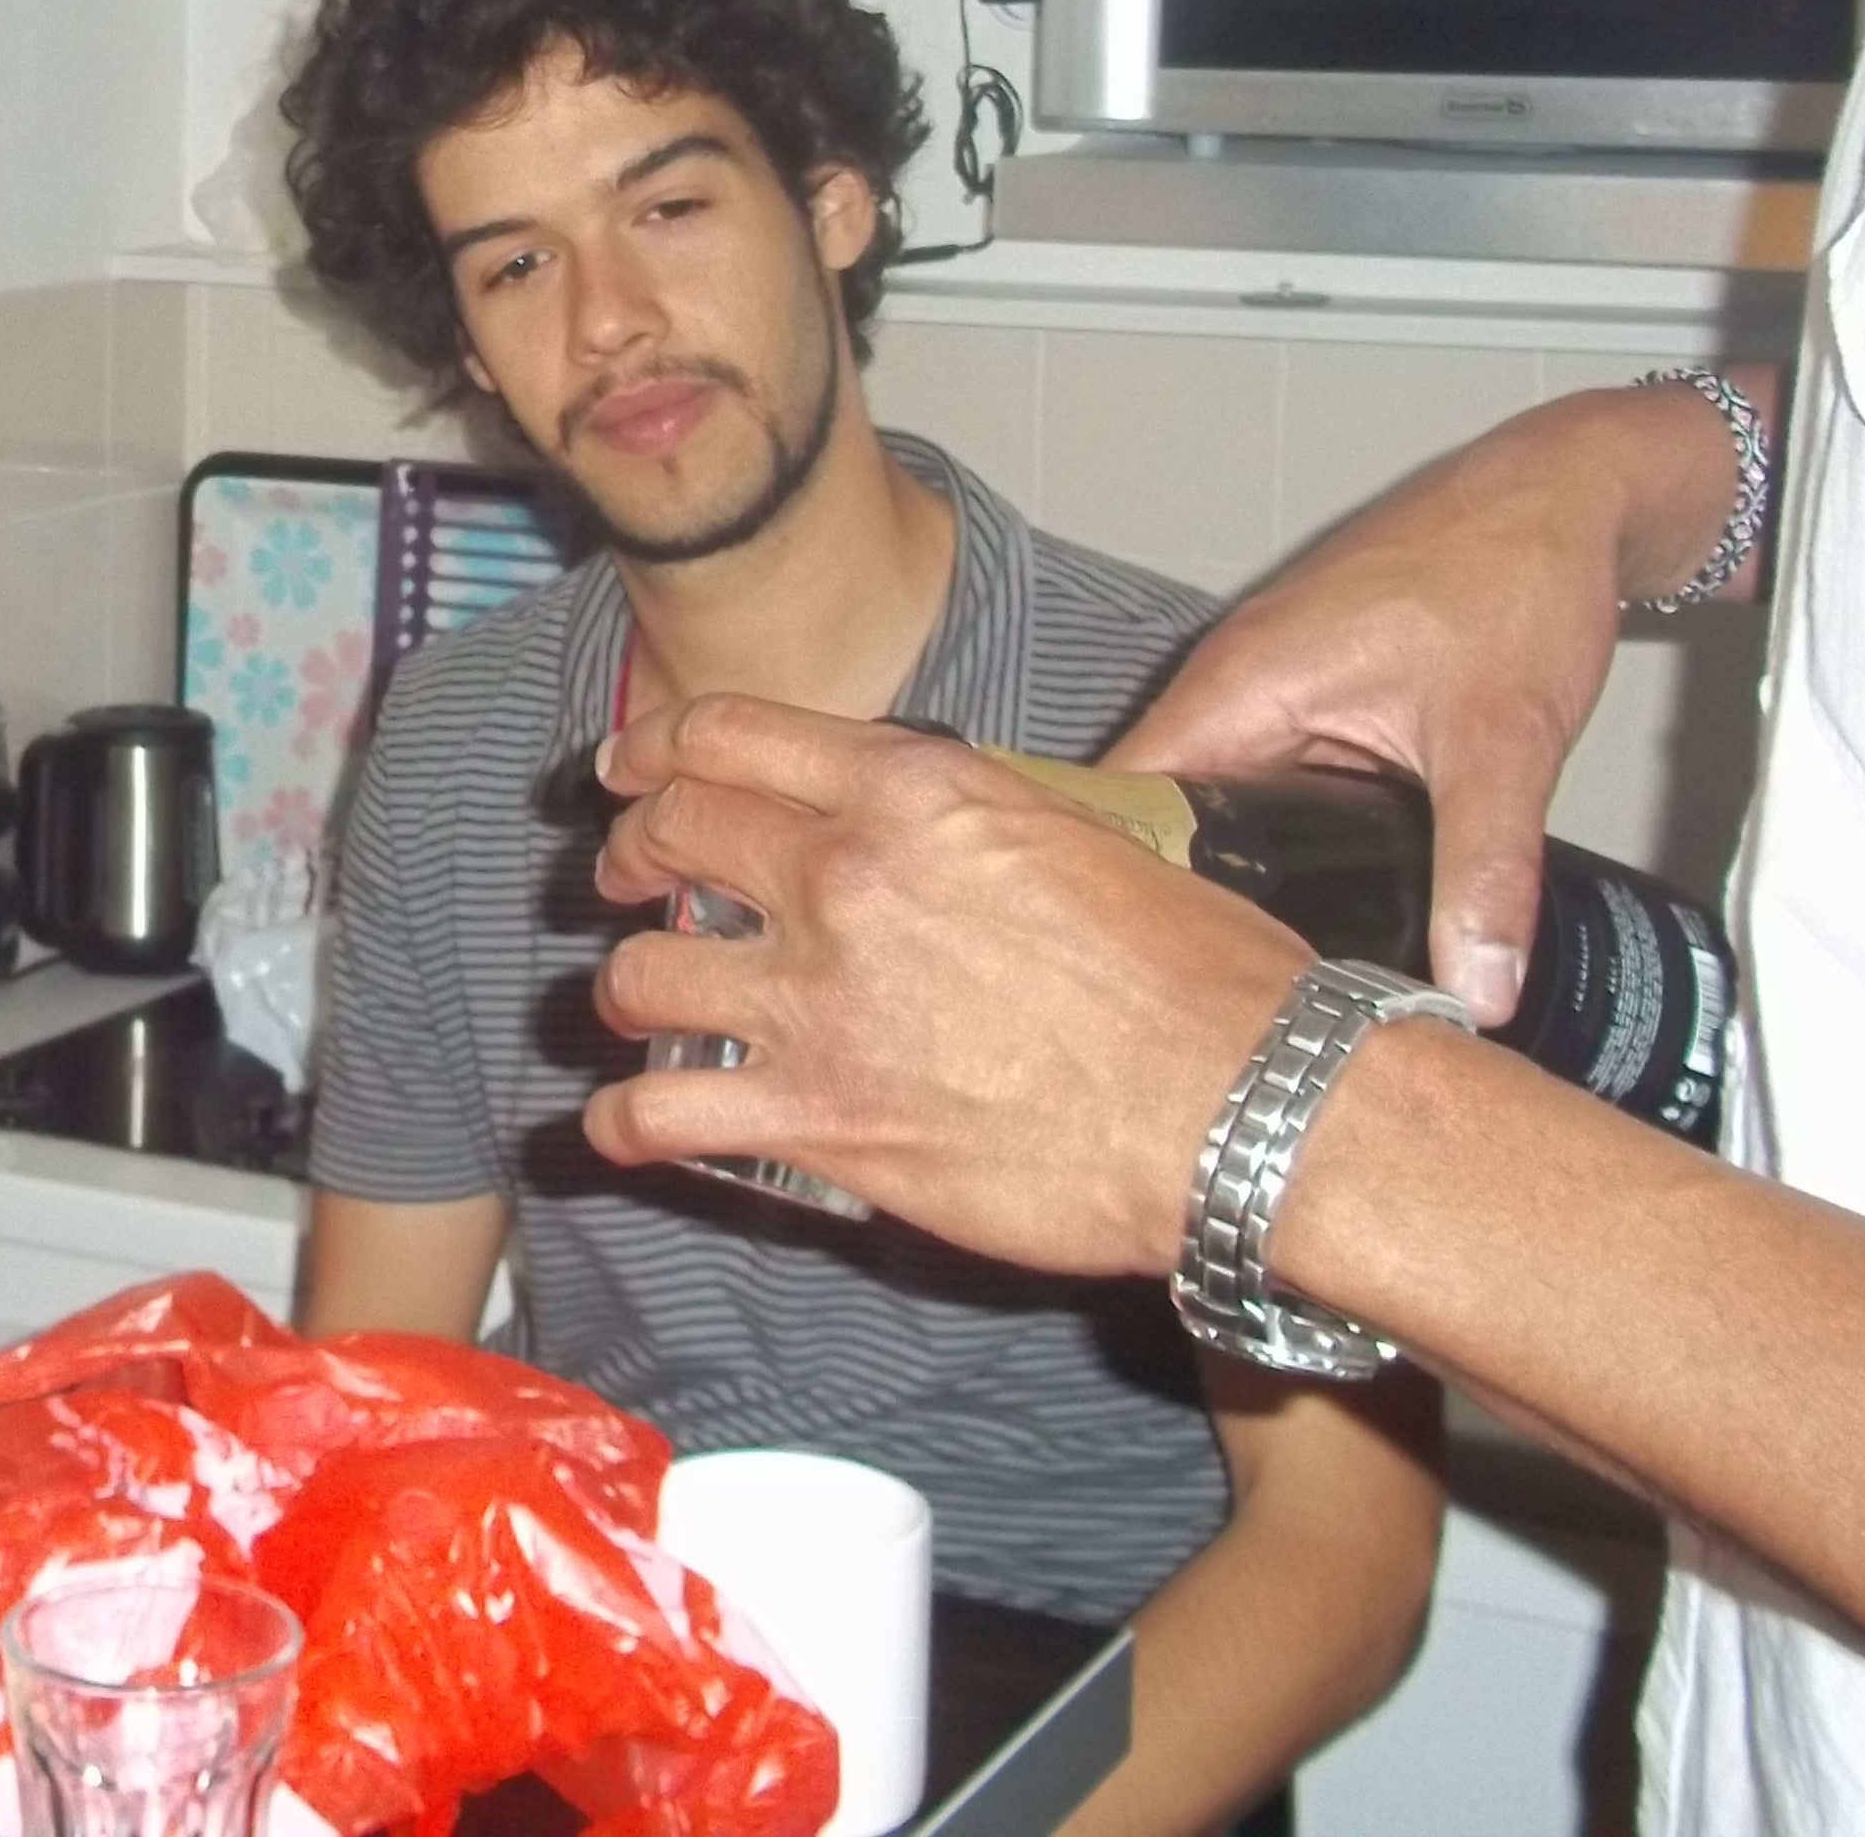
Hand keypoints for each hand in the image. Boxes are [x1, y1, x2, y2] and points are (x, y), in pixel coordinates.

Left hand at [582, 700, 1309, 1277]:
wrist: (1242, 1110)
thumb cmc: (1204, 984)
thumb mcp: (1084, 837)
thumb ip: (974, 821)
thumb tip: (927, 828)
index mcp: (914, 795)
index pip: (733, 736)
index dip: (658, 744)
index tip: (631, 765)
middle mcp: (845, 880)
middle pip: (672, 835)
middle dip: (629, 850)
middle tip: (621, 873)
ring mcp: (818, 1002)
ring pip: (642, 974)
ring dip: (626, 988)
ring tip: (639, 1002)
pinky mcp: (818, 1119)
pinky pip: (662, 1114)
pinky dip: (624, 1124)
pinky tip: (627, 1128)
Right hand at [1105, 393, 1695, 1022]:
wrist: (1568, 499)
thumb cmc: (1516, 573)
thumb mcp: (1503, 744)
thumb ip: (1484, 872)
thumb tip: (1475, 988)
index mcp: (1242, 683)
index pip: (1119, 794)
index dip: (1109, 880)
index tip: (1128, 966)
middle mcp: (1234, 683)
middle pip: (1155, 811)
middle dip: (1175, 900)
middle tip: (1203, 998)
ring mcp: (1268, 688)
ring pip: (1212, 800)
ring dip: (1230, 871)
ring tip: (1252, 969)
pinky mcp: (1309, 697)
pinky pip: (1260, 781)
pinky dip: (1277, 839)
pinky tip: (1313, 899)